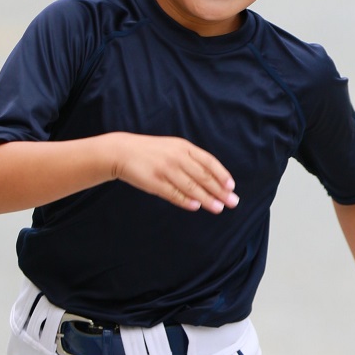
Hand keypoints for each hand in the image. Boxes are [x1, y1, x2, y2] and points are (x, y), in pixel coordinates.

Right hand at [111, 133, 238, 213]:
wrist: (122, 151)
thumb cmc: (152, 152)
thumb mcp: (174, 148)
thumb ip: (192, 160)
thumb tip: (213, 178)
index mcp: (184, 147)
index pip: (209, 161)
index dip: (222, 174)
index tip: (231, 186)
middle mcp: (176, 157)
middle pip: (203, 176)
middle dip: (220, 190)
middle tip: (232, 202)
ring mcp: (165, 169)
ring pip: (191, 186)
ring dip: (207, 198)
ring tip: (219, 208)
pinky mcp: (154, 182)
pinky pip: (173, 193)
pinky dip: (185, 200)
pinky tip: (196, 207)